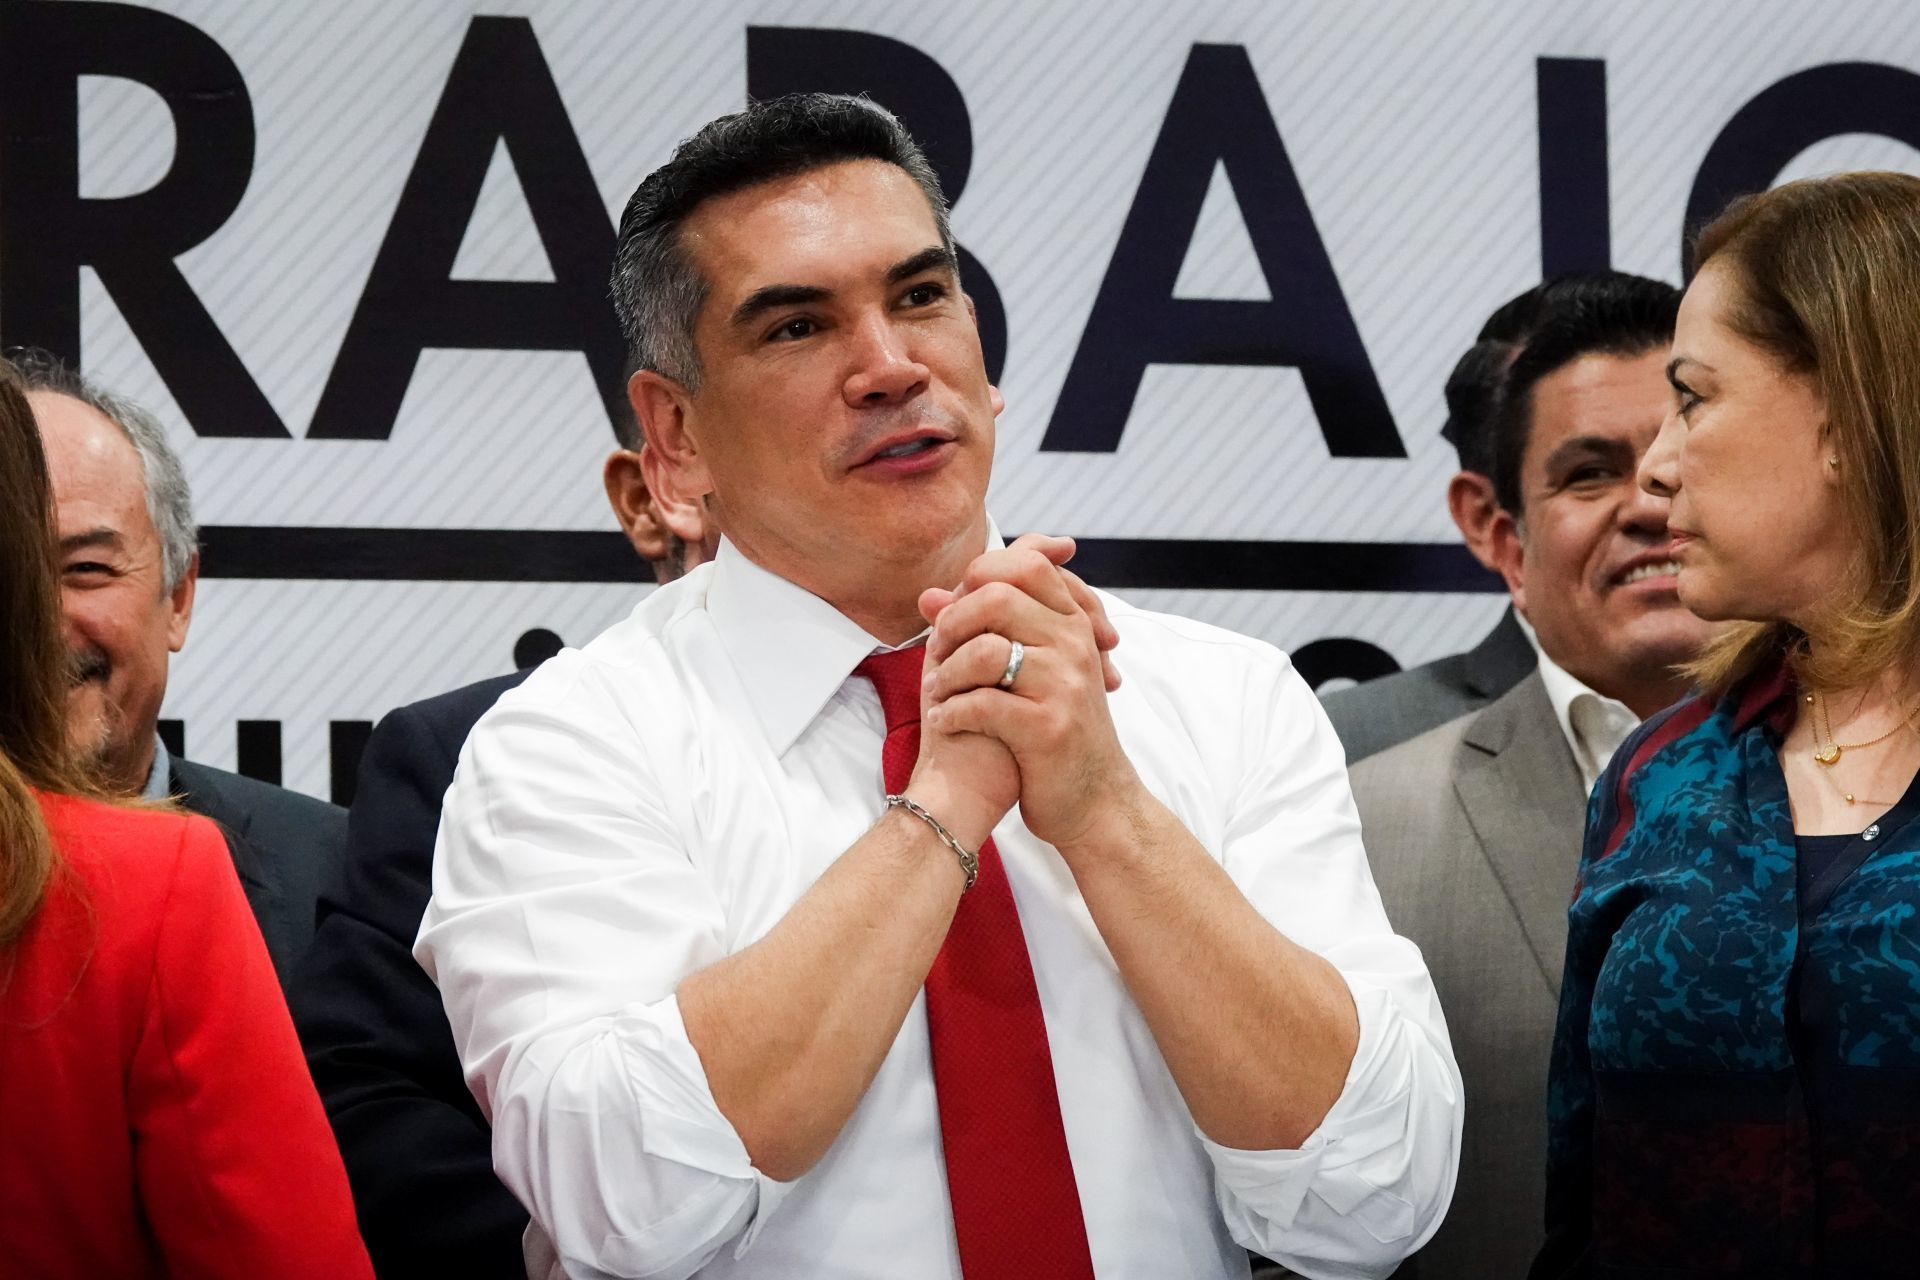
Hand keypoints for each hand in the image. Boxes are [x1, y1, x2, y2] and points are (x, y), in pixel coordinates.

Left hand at [917, 542, 1144, 854]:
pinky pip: (983, 703)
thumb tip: (928, 595)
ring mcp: (1065, 685)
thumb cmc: (1054, 733)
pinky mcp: (1048, 728)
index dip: (979, 576)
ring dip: (948, 672)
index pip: (1027, 564)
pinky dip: (952, 712)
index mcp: (1073, 624)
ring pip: (986, 649)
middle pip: (998, 597)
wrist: (1096, 802)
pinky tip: (945, 722)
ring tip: (939, 692)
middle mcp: (1075, 645)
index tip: (957, 611)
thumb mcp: (1032, 672)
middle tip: (938, 653)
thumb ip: (987, 628)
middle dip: (953, 624)